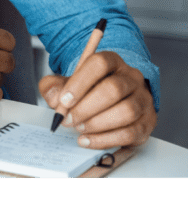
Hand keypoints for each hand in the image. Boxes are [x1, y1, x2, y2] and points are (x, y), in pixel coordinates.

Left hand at [39, 51, 156, 147]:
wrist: (113, 101)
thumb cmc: (90, 90)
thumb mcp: (70, 83)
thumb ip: (55, 86)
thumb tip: (53, 97)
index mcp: (112, 61)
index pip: (99, 64)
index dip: (80, 83)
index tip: (64, 101)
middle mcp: (132, 77)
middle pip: (113, 89)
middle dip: (86, 108)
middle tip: (68, 120)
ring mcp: (143, 99)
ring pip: (126, 112)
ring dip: (97, 123)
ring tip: (79, 128)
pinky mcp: (148, 122)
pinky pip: (130, 133)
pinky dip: (105, 139)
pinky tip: (88, 140)